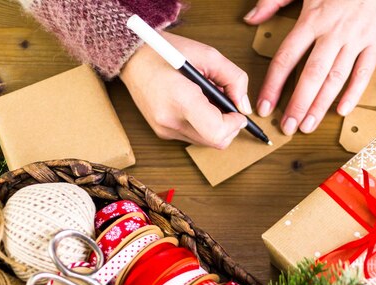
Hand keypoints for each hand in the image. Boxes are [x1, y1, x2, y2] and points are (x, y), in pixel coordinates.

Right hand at [120, 33, 251, 148]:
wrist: (131, 56)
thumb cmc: (166, 51)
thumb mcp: (208, 55)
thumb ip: (234, 79)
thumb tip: (244, 106)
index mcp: (181, 99)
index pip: (217, 132)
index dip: (235, 125)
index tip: (238, 112)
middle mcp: (170, 120)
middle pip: (215, 142)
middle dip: (229, 127)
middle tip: (227, 104)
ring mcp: (164, 129)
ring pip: (206, 142)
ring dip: (216, 126)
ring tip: (209, 101)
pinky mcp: (162, 132)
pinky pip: (193, 136)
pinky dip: (203, 125)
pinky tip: (196, 105)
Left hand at [244, 0, 375, 134]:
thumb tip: (251, 18)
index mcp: (312, 19)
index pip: (286, 58)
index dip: (273, 85)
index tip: (264, 105)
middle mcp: (332, 33)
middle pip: (311, 75)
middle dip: (297, 104)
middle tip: (287, 127)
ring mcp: (356, 39)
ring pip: (335, 78)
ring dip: (320, 105)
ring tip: (307, 125)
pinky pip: (365, 72)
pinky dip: (354, 93)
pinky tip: (342, 110)